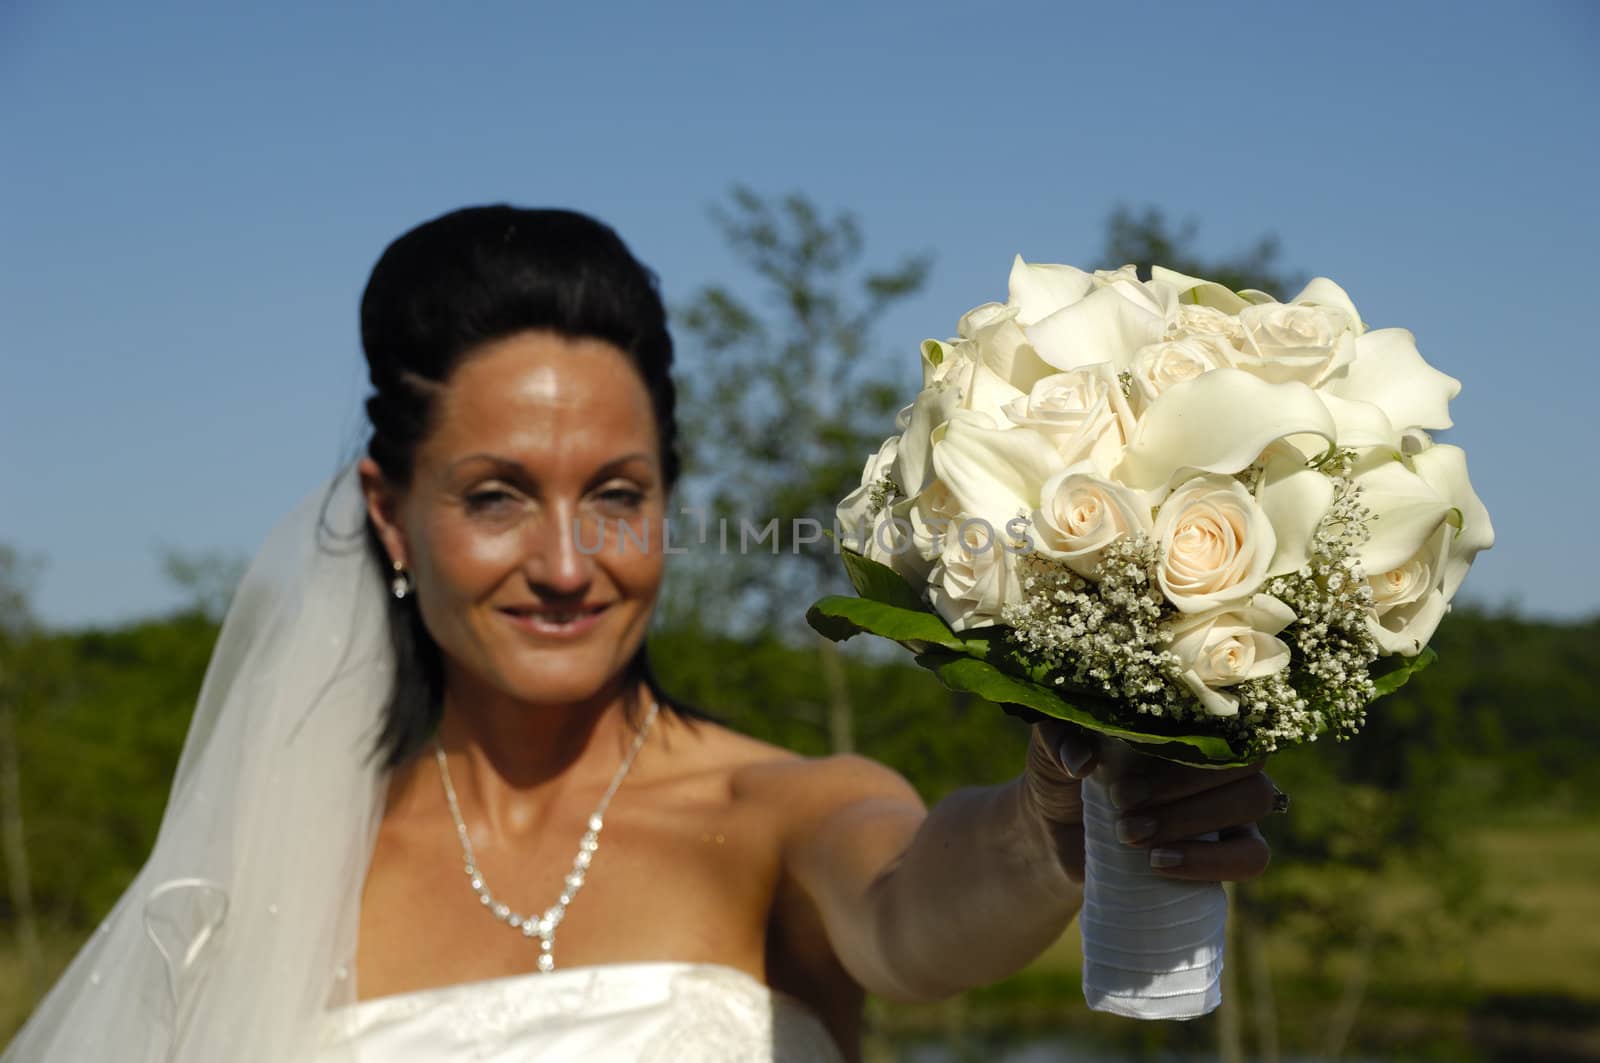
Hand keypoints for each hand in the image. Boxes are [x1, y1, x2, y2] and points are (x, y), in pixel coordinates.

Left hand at [1029, 720, 1276, 883]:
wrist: (1057, 831)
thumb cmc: (1064, 773)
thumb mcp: (1050, 748)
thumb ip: (1059, 738)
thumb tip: (1082, 760)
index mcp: (1183, 717)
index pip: (1221, 711)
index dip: (1180, 742)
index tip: (1122, 777)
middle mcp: (1217, 754)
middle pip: (1246, 758)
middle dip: (1183, 786)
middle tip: (1123, 804)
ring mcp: (1232, 802)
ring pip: (1255, 800)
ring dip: (1194, 821)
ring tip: (1131, 836)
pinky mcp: (1230, 849)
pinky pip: (1253, 856)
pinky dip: (1212, 862)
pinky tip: (1161, 862)